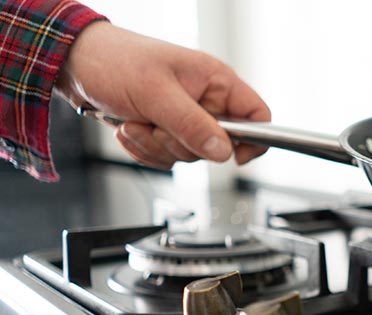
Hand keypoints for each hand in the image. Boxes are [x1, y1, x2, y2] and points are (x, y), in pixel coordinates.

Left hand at [56, 21, 269, 168]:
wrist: (76, 65)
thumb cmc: (116, 61)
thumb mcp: (156, 93)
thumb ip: (192, 124)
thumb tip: (223, 150)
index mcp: (216, 82)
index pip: (257, 115)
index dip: (253, 140)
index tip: (233, 157)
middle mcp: (205, 102)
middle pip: (217, 146)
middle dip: (181, 144)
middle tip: (156, 125)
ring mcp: (185, 118)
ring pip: (189, 156)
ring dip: (156, 147)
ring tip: (136, 122)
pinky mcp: (165, 131)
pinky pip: (166, 158)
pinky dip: (144, 150)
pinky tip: (130, 128)